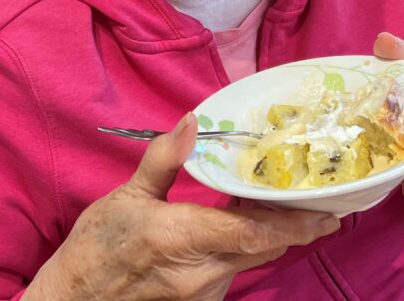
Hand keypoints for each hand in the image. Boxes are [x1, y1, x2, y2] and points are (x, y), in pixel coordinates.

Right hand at [26, 113, 339, 300]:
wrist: (76, 300)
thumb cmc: (97, 248)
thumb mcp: (127, 196)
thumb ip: (165, 159)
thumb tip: (193, 121)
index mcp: (184, 239)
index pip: (253, 232)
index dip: (295, 223)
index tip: (327, 214)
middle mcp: (203, 274)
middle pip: (264, 247)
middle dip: (296, 227)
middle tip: (325, 204)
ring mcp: (204, 294)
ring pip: (252, 260)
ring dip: (273, 235)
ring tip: (291, 207)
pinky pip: (235, 270)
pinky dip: (248, 247)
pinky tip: (249, 227)